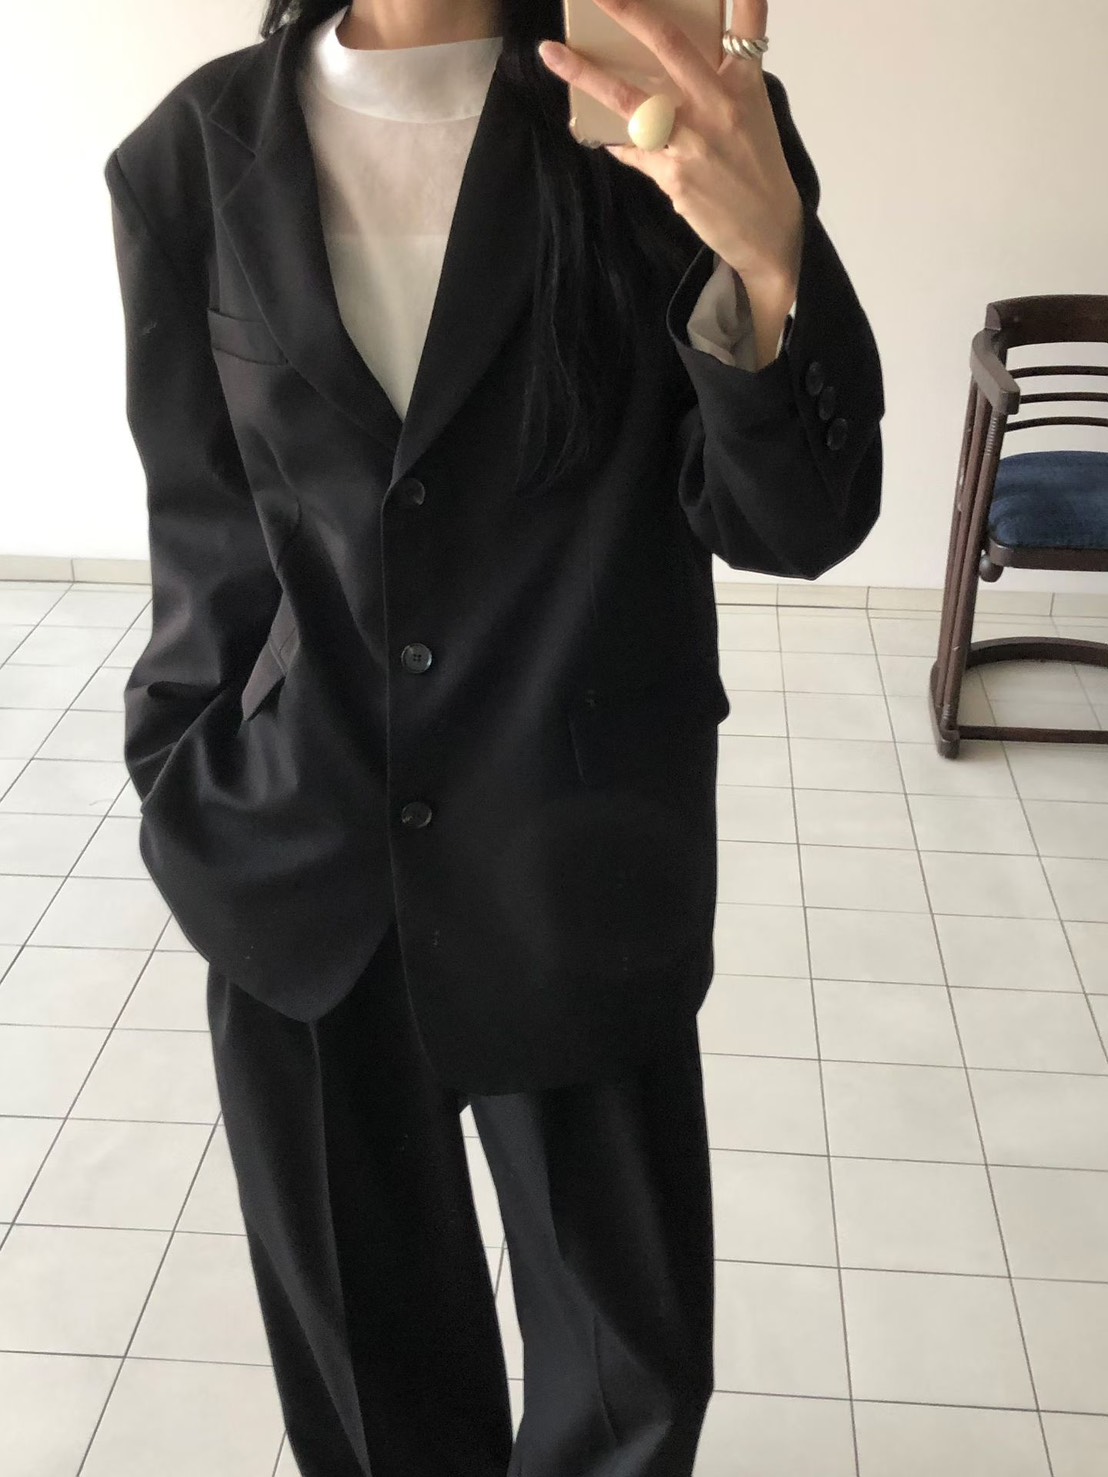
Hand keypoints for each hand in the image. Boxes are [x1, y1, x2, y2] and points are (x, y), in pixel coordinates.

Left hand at [537, 0, 802, 304]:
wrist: (768, 230)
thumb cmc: (757, 167)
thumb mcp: (752, 113)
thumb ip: (719, 81)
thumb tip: (668, 65)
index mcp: (743, 83)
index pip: (745, 25)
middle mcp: (719, 104)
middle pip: (668, 45)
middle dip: (628, 11)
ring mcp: (694, 140)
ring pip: (629, 98)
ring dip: (586, 74)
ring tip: (552, 54)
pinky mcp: (674, 175)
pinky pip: (630, 148)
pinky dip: (612, 138)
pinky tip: (593, 131)